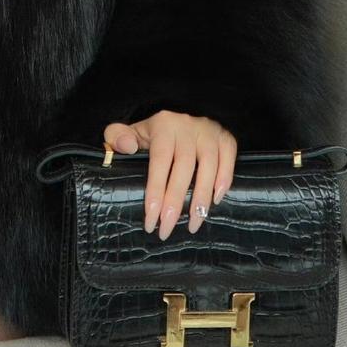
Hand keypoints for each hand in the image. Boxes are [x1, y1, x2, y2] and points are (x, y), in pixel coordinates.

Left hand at [104, 112, 236, 238]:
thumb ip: (117, 137)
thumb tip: (126, 147)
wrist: (178, 117)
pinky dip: (224, 179)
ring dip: (201, 199)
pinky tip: (215, 201)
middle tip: (167, 229)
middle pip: (184, 168)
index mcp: (162, 125)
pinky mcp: (225, 137)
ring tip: (193, 224)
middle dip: (176, 202)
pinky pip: (228, 158)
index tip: (151, 219)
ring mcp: (209, 130)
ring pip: (208, 167)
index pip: (159, 161)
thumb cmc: (152, 133)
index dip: (156, 191)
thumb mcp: (130, 131)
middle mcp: (187, 125)